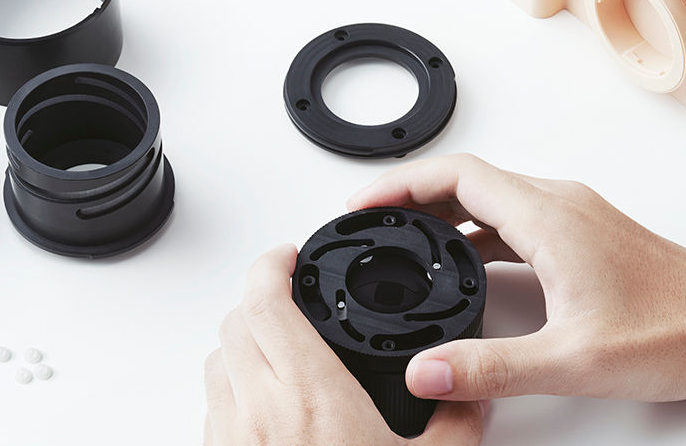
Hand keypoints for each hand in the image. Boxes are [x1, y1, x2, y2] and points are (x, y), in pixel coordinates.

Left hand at [205, 244, 484, 445]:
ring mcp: (231, 441)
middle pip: (235, 322)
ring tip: (281, 353)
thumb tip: (471, 394)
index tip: (288, 257)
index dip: (271, 264)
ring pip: (218, 363)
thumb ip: (459, 421)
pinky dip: (235, 390)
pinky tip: (270, 409)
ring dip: (244, 345)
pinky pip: (214, 408)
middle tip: (291, 302)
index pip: (265, 300)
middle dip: (262, 301)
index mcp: (310, 398)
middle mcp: (257, 413)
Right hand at [348, 154, 685, 404]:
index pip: (457, 175)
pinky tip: (465, 261)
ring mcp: (574, 215)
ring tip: (406, 237)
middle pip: (467, 179)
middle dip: (412, 195)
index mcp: (549, 218)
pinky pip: (513, 215)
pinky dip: (475, 229)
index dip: (401, 182)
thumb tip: (427, 371)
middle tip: (373, 220)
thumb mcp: (570, 359)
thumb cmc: (675, 332)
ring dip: (443, 211)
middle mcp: (560, 204)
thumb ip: (490, 367)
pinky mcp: (583, 233)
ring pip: (491, 196)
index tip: (365, 202)